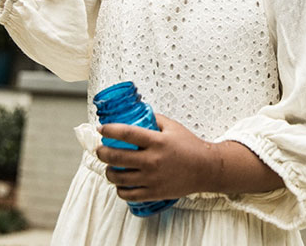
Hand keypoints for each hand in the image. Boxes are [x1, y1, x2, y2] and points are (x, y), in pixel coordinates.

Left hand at [96, 114, 218, 201]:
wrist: (206, 169)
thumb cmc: (189, 146)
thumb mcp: (172, 126)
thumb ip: (153, 119)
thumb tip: (137, 112)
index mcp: (156, 141)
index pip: (126, 133)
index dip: (109, 130)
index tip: (101, 129)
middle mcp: (152, 160)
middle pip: (117, 157)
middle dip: (102, 152)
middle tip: (99, 149)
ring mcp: (152, 179)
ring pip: (120, 177)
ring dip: (108, 171)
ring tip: (108, 166)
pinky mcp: (154, 193)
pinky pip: (129, 194)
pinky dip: (120, 189)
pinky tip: (120, 183)